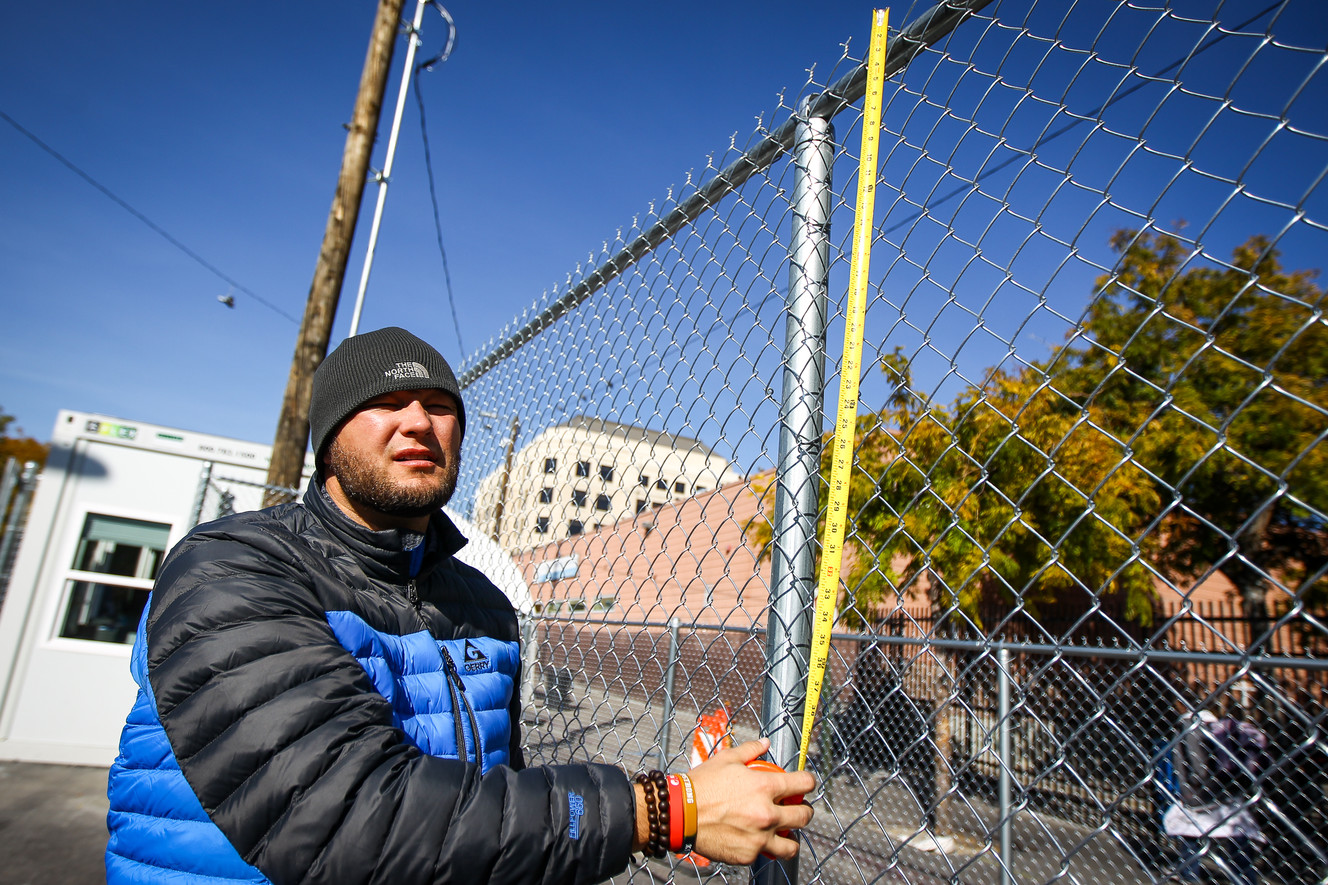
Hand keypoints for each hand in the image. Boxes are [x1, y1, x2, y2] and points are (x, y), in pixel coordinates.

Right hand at [686, 738, 815, 863]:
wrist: (680, 813)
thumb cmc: (702, 785)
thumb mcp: (726, 759)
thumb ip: (750, 750)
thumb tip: (765, 743)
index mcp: (765, 787)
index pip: (803, 784)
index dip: (808, 782)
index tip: (805, 783)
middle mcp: (767, 814)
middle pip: (804, 816)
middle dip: (805, 811)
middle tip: (797, 809)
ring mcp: (759, 838)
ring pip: (791, 846)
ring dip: (791, 837)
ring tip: (784, 833)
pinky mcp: (748, 855)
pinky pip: (764, 853)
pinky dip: (762, 847)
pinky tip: (754, 838)